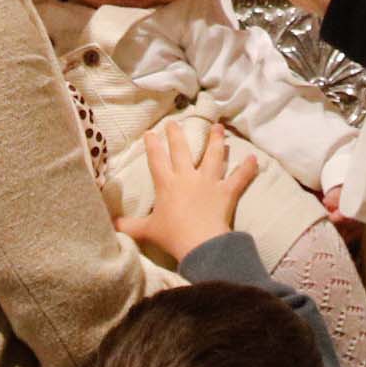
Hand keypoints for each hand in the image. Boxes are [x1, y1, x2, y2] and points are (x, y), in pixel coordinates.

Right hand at [116, 119, 258, 267]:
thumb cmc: (172, 236)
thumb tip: (111, 225)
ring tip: (218, 127)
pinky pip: (239, 178)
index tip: (151, 133)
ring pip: (212, 156)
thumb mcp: (146, 231)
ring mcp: (208, 182)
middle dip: (177, 134)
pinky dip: (247, 169)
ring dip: (215, 140)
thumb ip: (128, 226)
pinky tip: (254, 158)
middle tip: (175, 122)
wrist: (199, 244)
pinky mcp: (226, 192)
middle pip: (181, 150)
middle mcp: (187, 177)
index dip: (153, 145)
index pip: (157, 159)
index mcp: (167, 184)